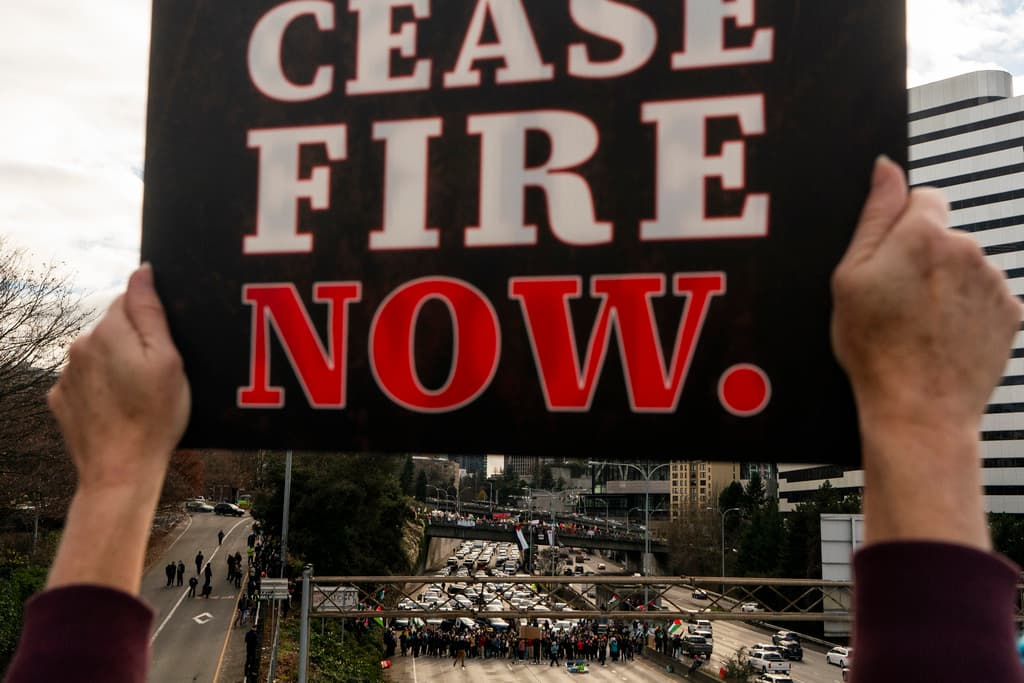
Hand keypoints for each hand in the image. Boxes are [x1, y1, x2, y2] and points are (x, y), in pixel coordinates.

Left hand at [45, 264, 189, 592]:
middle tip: (160, 374)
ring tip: (141, 397)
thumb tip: (142, 272)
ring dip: (118, 366)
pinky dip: (103, 389)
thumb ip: (151, 311)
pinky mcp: (61, 400)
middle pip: (114, 328)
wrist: (120, 471)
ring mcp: (66, 375)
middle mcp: (80, 347)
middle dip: (135, 343)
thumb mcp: (169, 360)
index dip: (153, 319)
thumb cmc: (154, 416)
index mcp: (108, 331)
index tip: (168, 344)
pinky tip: (121, 409)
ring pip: (99, 356)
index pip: (129, 300)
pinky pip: (86, 382)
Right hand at [832, 157, 1021, 548]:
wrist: (919, 409)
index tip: (887, 260)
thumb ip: (874, 216)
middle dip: (924, 257)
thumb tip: (887, 168)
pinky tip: (941, 336)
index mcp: (925, 234)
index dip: (900, 227)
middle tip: (895, 300)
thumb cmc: (875, 348)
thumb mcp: (849, 278)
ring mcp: (994, 282)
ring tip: (918, 324)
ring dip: (946, 284)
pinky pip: (984, 297)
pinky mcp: (1010, 313)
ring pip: (965, 267)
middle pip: (944, 235)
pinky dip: (966, 311)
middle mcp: (968, 249)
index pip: (922, 198)